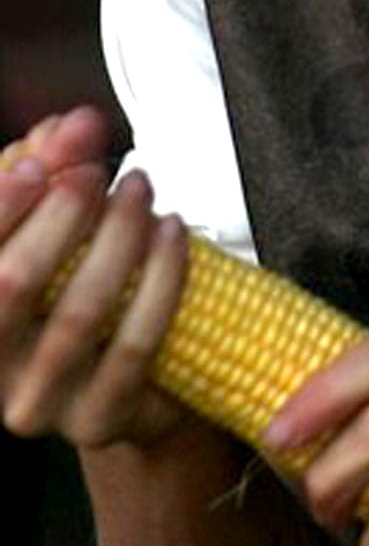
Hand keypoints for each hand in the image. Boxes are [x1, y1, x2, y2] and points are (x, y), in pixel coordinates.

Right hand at [1, 107, 187, 449]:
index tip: (44, 162)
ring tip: (142, 191)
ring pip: (78, 315)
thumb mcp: (60, 215)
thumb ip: (58, 164)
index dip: (2, 205)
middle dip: (61, 216)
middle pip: (12, 286)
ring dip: (118, 240)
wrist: (140, 374)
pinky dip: (160, 281)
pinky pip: (134, 348)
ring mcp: (38, 404)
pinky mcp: (96, 422)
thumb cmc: (84, 279)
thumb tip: (78, 123)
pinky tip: (173, 235)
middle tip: (101, 173)